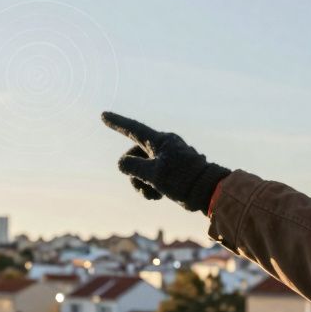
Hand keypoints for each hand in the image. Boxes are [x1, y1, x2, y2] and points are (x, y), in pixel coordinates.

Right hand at [101, 112, 231, 213]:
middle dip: (134, 174)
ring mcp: (167, 159)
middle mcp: (163, 146)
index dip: (117, 123)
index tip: (104, 115)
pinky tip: (158, 196)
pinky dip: (151, 187)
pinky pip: (152, 176)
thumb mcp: (153, 173)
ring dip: (142, 184)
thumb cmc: (182, 179)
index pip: (133, 129)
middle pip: (135, 156)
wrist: (206, 191)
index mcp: (160, 141)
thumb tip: (122, 163)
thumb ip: (132, 166)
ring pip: (143, 168)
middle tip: (142, 187)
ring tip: (152, 195)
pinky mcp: (171, 171)